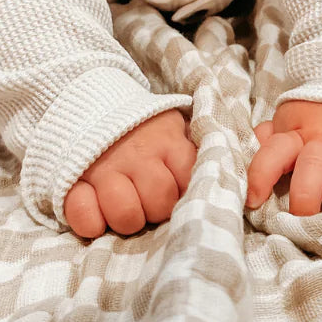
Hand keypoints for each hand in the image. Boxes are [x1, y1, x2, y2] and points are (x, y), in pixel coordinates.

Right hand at [63, 109, 196, 237]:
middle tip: (149, 199)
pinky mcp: (73, 182)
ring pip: (126, 215)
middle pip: (160, 203)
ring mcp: (103, 168)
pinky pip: (85, 219)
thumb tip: (248, 191)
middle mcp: (136, 153)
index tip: (178, 190)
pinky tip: (98, 211)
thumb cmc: (143, 126)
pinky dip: (92, 223)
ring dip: (128, 219)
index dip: (186, 192)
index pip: (190, 179)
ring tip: (126, 205)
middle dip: (157, 210)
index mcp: (167, 139)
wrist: (90, 98)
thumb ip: (203, 152)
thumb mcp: (176, 128)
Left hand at [245, 101, 321, 213]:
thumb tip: (245, 153)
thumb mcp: (290, 121)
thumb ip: (270, 141)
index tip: (253, 201)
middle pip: (313, 166)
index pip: (274, 151)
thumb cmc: (319, 114)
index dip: (260, 175)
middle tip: (302, 224)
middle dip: (305, 199)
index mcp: (299, 132)